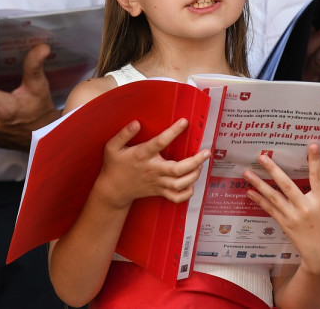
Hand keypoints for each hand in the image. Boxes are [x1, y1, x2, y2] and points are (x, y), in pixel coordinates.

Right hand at [94, 118, 209, 207]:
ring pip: (180, 183)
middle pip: (178, 169)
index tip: (184, 122)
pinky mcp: (159, 191)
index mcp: (142, 155)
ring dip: (194, 175)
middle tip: (207, 152)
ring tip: (201, 164)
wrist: (113, 189)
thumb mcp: (112, 147)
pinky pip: (176, 197)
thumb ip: (123, 134)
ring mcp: (157, 183)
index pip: (159, 142)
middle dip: (195, 161)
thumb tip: (136, 123)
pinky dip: (187, 192)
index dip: (173, 132)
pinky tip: (192, 183)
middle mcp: (152, 170)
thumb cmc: (114, 165)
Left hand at [245, 144, 319, 277]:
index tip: (312, 146)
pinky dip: (259, 200)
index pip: (318, 177)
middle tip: (262, 156)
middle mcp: (305, 207)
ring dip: (259, 184)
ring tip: (246, 173)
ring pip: (273, 196)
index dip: (315, 161)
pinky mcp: (284, 223)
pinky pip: (269, 209)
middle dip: (273, 170)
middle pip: (287, 185)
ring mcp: (293, 216)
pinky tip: (249, 192)